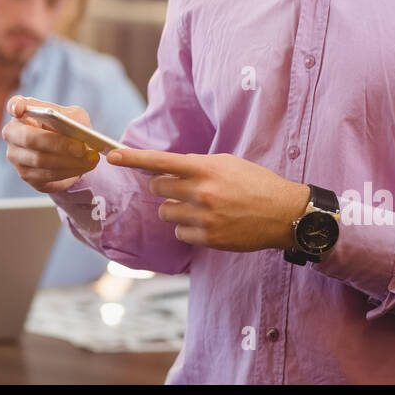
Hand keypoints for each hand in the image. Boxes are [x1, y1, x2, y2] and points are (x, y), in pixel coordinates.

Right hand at [3, 95, 101, 193]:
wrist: (70, 150)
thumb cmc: (67, 127)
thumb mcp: (73, 116)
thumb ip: (72, 119)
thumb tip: (77, 132)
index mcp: (23, 112)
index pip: (13, 105)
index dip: (15, 106)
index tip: (20, 108)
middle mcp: (13, 134)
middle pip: (29, 139)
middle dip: (58, 144)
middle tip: (81, 148)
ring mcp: (16, 157)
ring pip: (40, 161)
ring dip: (68, 162)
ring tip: (89, 159)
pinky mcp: (26, 175)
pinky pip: (47, 176)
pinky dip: (68, 172)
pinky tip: (83, 167)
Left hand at [108, 148, 311, 252]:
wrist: (283, 212)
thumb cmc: (255, 183)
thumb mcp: (227, 163)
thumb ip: (197, 166)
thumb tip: (168, 170)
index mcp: (204, 168)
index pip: (160, 161)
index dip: (132, 158)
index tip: (111, 155)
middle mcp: (200, 192)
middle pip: (158, 189)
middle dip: (164, 187)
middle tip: (182, 188)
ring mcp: (203, 218)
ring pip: (165, 213)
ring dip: (176, 209)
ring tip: (200, 207)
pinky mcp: (208, 239)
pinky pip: (179, 233)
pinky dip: (188, 229)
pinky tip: (208, 223)